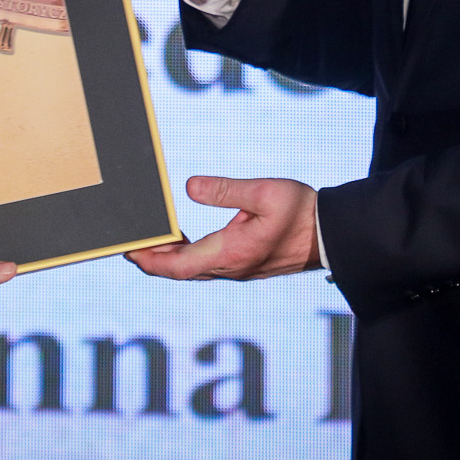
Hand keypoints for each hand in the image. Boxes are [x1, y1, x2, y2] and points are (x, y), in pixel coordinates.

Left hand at [125, 176, 319, 280]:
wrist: (330, 235)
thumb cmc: (301, 212)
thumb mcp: (263, 193)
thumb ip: (224, 190)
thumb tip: (189, 187)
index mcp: (231, 253)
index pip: (178, 266)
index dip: (150, 261)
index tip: (129, 251)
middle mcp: (230, 268)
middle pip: (179, 271)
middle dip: (152, 260)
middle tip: (129, 244)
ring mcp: (237, 270)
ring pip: (192, 270)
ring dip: (168, 259)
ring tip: (150, 240)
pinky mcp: (244, 265)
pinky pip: (206, 266)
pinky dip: (186, 256)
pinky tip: (181, 241)